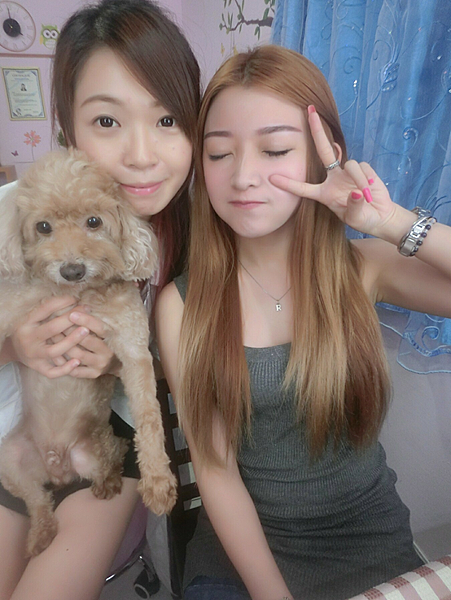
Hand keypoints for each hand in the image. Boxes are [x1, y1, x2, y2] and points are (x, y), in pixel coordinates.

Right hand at [10, 296, 86, 377]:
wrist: (13, 349)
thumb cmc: (29, 329)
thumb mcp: (31, 317)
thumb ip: (47, 310)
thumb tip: (72, 299)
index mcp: (27, 323)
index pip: (45, 309)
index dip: (62, 302)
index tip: (76, 299)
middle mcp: (29, 339)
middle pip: (52, 329)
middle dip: (71, 320)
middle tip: (86, 311)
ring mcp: (34, 355)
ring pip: (54, 350)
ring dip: (71, 341)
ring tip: (86, 331)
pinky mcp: (38, 368)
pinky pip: (52, 372)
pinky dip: (65, 369)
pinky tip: (78, 362)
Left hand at [53, 309, 120, 378]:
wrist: (116, 363)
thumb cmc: (106, 341)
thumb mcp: (105, 330)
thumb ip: (93, 322)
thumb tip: (77, 306)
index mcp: (113, 338)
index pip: (100, 328)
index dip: (86, 320)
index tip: (72, 313)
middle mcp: (108, 353)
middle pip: (87, 341)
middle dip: (70, 331)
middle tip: (55, 323)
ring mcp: (100, 365)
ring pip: (78, 355)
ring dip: (63, 345)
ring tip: (51, 336)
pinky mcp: (93, 374)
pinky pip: (75, 371)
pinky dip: (64, 363)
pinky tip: (54, 355)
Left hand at [269, 105, 396, 238]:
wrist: (379, 215)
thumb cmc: (362, 218)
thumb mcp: (355, 217)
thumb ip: (354, 206)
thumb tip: (356, 193)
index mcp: (324, 193)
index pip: (303, 188)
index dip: (289, 184)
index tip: (272, 177)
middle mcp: (333, 178)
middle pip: (323, 150)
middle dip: (317, 131)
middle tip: (309, 111)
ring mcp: (347, 172)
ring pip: (349, 164)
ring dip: (358, 179)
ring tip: (366, 196)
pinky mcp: (363, 168)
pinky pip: (362, 168)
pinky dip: (366, 180)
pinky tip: (370, 190)